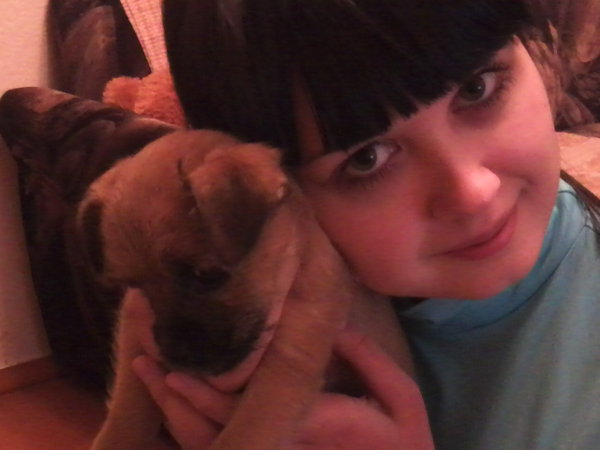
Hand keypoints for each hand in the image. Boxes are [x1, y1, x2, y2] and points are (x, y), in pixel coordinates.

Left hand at [133, 324, 432, 448]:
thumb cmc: (401, 445)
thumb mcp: (400, 400)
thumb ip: (366, 359)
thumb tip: (331, 319)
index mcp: (307, 425)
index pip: (239, 406)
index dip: (198, 384)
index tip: (168, 353)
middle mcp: (278, 447)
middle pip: (209, 426)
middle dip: (171, 394)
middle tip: (141, 358)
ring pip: (206, 444)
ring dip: (172, 413)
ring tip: (148, 375)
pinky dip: (190, 431)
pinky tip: (175, 405)